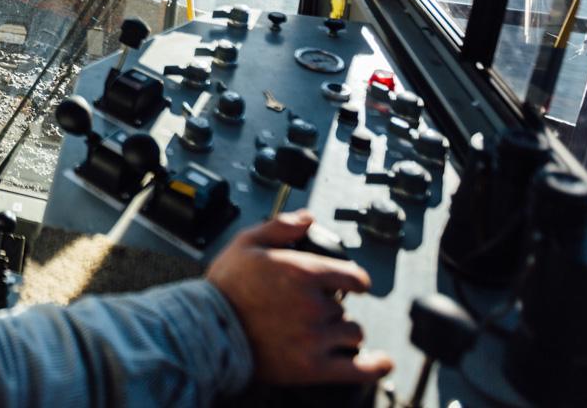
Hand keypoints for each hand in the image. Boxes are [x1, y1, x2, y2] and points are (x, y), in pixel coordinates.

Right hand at [207, 210, 394, 385]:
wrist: (206, 330)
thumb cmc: (223, 288)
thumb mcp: (246, 244)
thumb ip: (281, 226)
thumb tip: (308, 218)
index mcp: (303, 273)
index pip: (353, 276)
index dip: (352, 279)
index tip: (349, 283)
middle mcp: (315, 306)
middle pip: (347, 308)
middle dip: (334, 307)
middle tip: (311, 310)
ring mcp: (316, 338)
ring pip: (352, 333)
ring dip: (343, 332)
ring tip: (323, 332)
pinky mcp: (312, 367)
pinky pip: (358, 368)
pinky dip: (374, 366)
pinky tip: (380, 361)